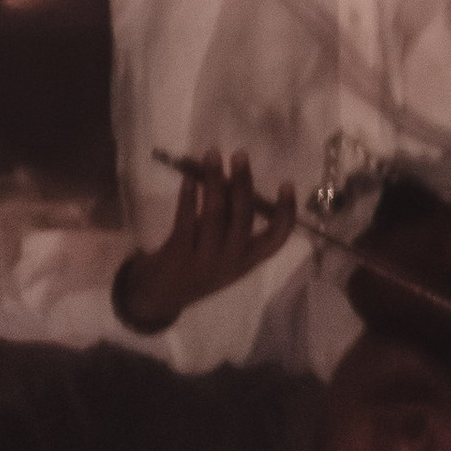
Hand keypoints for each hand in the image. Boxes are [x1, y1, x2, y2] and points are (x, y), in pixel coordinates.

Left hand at [112, 152, 296, 329]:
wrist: (163, 296)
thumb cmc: (201, 262)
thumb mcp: (225, 249)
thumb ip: (233, 219)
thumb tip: (237, 175)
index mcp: (247, 260)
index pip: (275, 240)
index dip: (285, 214)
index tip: (287, 184)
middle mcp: (231, 261)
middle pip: (243, 219)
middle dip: (242, 184)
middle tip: (240, 155)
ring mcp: (205, 259)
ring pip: (215, 215)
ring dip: (214, 181)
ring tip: (212, 155)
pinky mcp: (180, 254)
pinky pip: (186, 220)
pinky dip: (188, 196)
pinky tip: (187, 178)